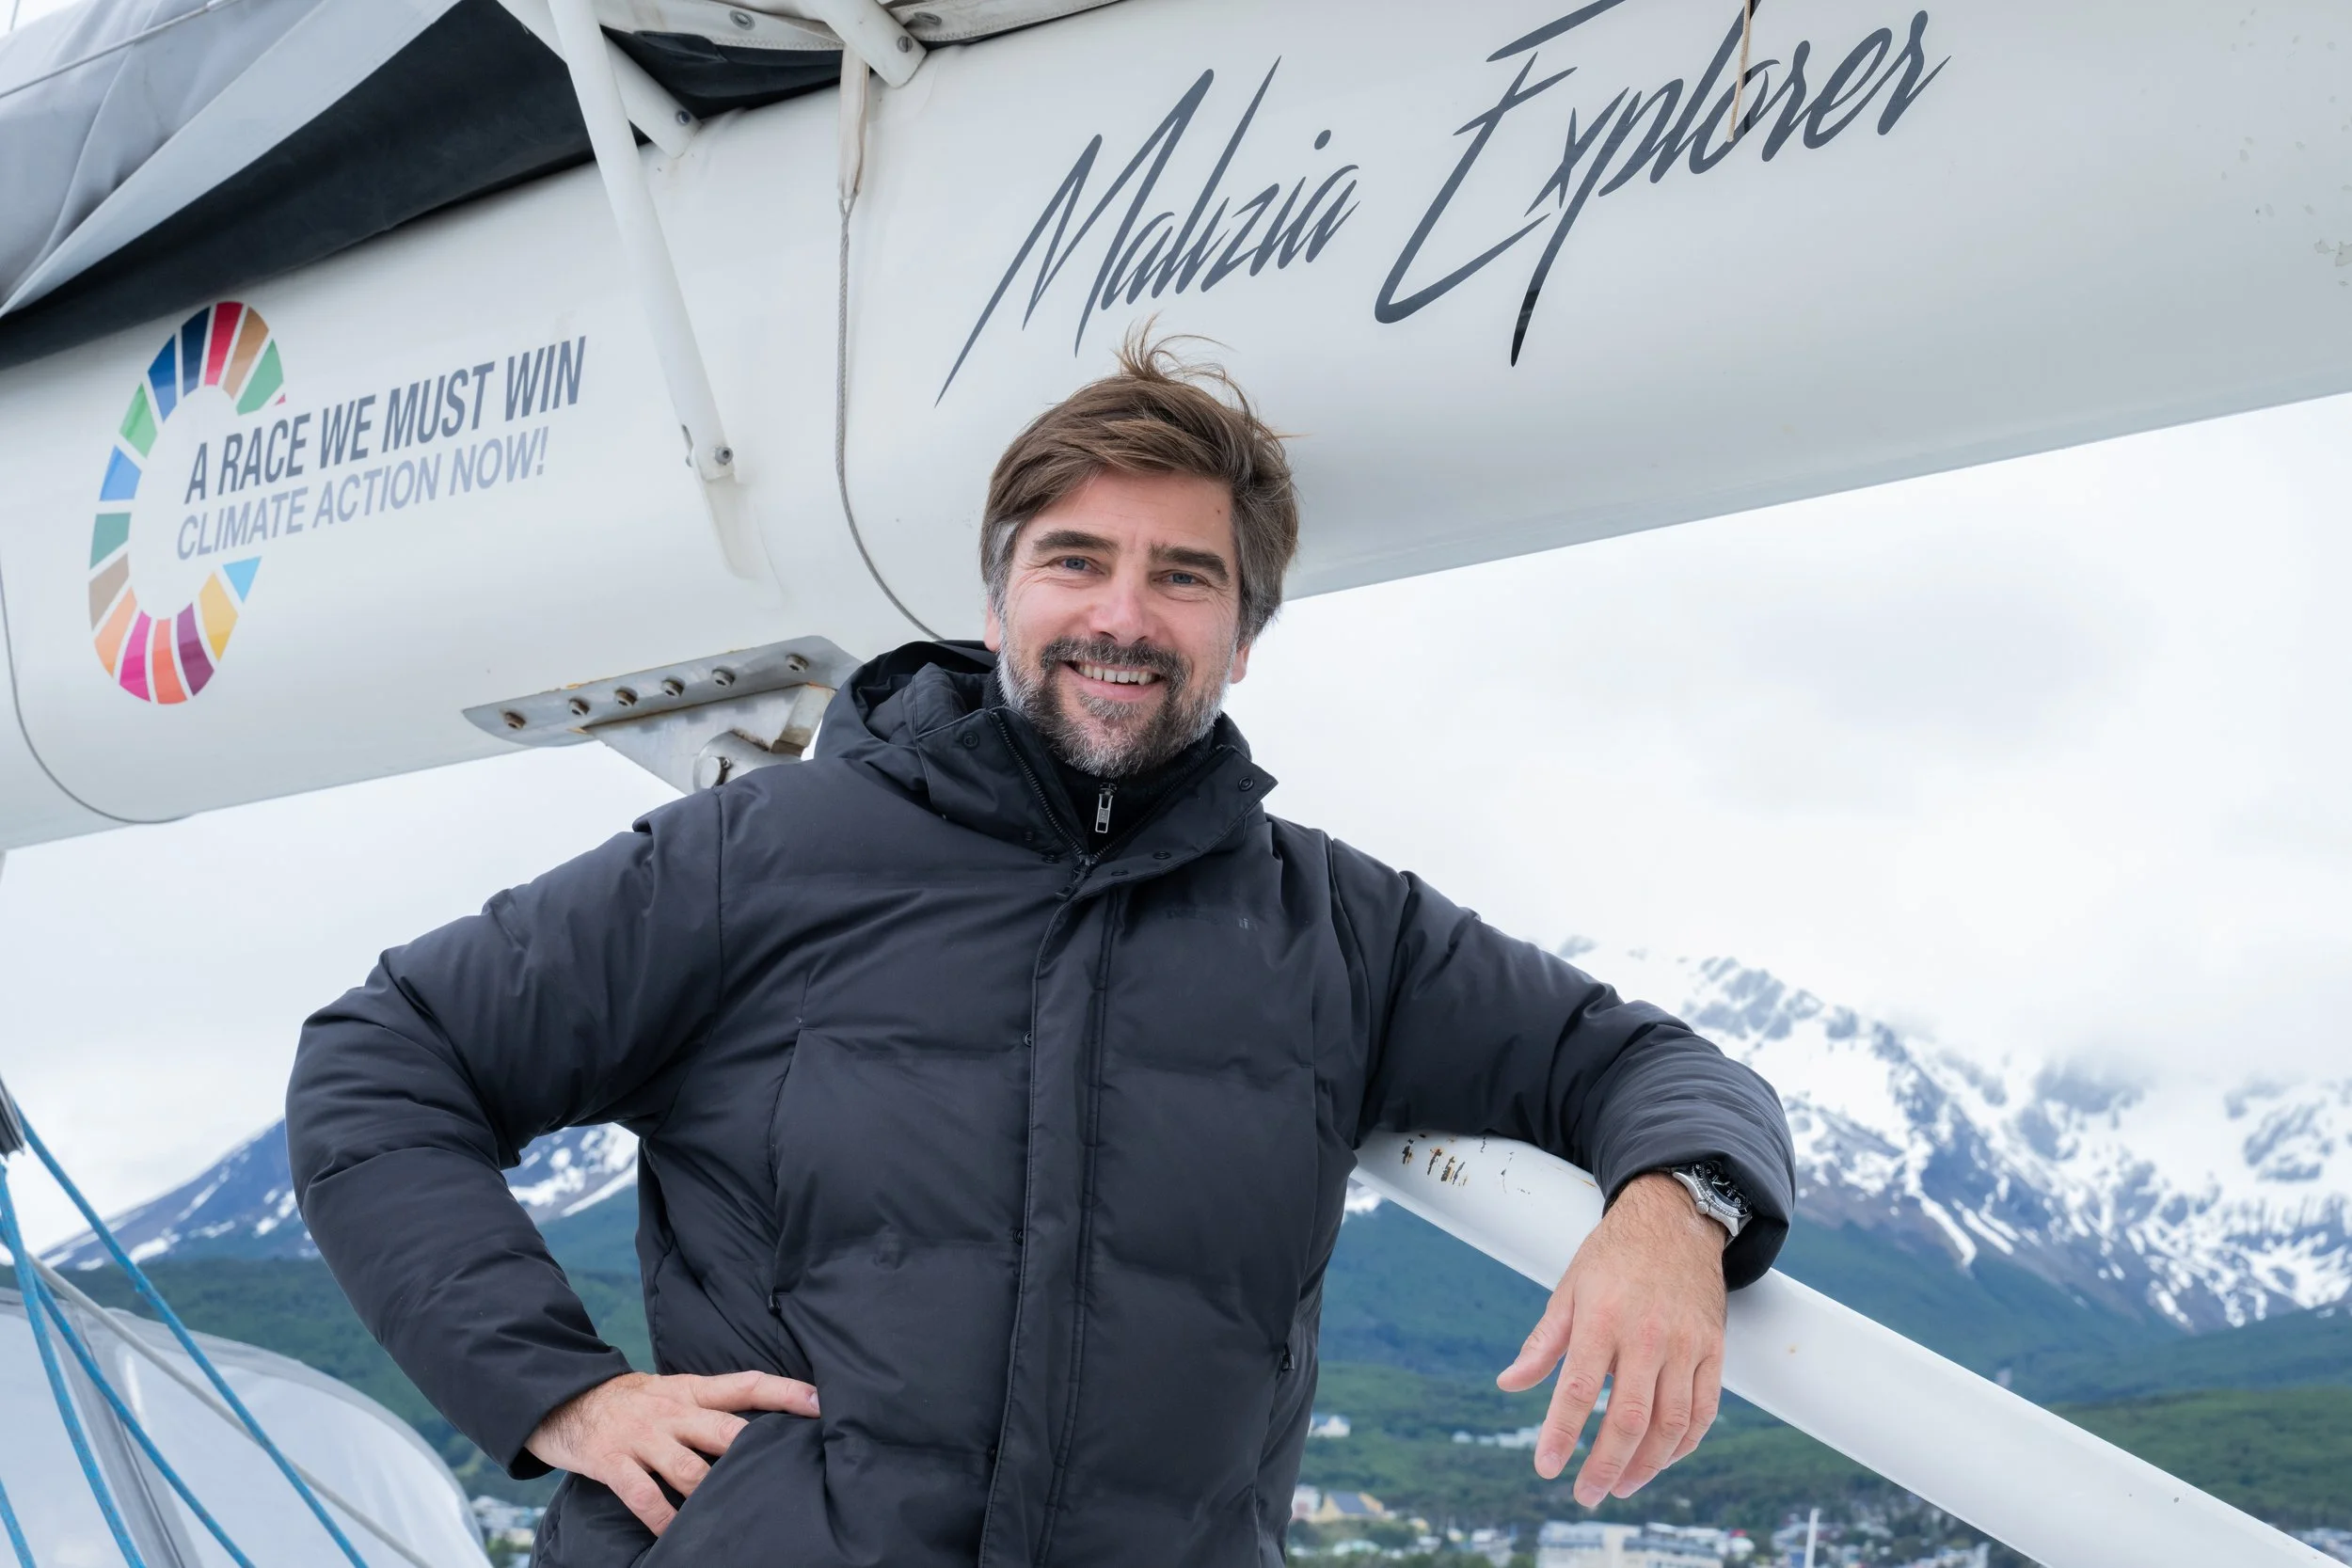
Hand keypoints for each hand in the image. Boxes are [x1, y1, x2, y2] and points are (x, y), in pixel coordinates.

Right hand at [526, 1369, 819, 1533]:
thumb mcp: (673, 1391)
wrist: (565, 1399)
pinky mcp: (612, 1462)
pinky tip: (679, 1536)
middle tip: (785, 1470)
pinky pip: (644, 1496)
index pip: (745, 1385)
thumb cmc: (632, 1402)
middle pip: (723, 1430)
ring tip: (737, 1513)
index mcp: (690, 1392)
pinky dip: (663, 1519)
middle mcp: (671, 1412)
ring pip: (688, 1469)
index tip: (821, 1402)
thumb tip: (760, 1425)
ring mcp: (641, 1438)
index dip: (785, 1392)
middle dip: (755, 1451)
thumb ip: (711, 1405)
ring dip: (713, 1493)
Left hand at [1496, 1172, 1727, 1506]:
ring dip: (1645, 1466)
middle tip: (1585, 1494)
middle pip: (1628, 1419)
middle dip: (1604, 1466)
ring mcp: (1685, 1346)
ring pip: (1670, 1425)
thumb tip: (1509, 1384)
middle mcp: (1646, 1336)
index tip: (1546, 1467)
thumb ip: (1543, 1343)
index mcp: (1601, 1319)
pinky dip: (1684, 1445)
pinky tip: (1661, 1459)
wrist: (1675, 1221)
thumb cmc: (1612, 1257)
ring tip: (1620, 1485)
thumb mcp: (1568, 1289)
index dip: (1561, 1435)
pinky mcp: (1713, 1351)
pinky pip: (1704, 1412)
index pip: (1577, 1391)